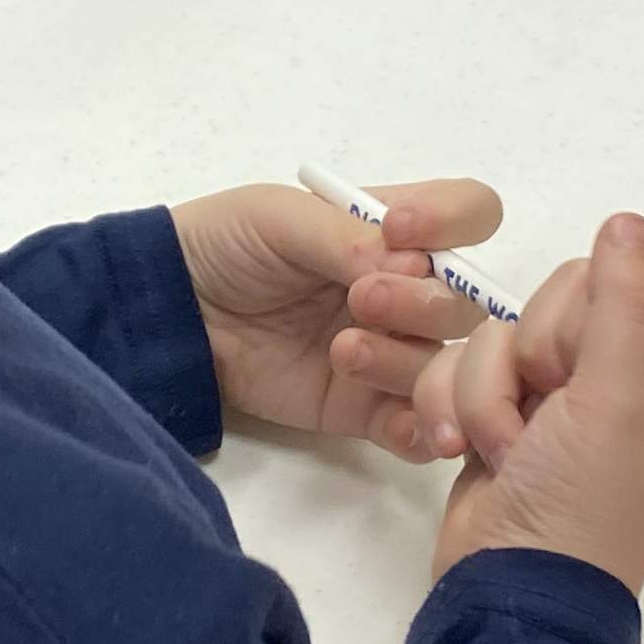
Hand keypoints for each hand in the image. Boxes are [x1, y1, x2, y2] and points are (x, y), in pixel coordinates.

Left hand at [172, 179, 501, 455]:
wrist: (172, 314)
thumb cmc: (226, 246)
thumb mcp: (277, 217)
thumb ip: (346, 236)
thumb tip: (412, 265)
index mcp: (395, 232)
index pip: (471, 214)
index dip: (456, 221)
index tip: (401, 230)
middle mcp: (406, 292)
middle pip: (468, 303)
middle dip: (425, 303)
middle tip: (361, 300)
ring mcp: (390, 352)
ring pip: (448, 367)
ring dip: (409, 362)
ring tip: (344, 354)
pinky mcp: (364, 410)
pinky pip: (419, 429)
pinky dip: (417, 427)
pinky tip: (387, 420)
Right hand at [410, 215, 643, 593]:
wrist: (509, 590)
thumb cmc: (580, 503)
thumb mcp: (617, 402)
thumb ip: (626, 304)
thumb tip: (629, 220)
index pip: (626, 283)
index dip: (584, 321)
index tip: (578, 379)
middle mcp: (625, 382)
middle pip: (557, 302)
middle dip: (529, 360)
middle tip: (543, 417)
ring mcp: (562, 402)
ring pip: (503, 335)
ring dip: (486, 392)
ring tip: (505, 451)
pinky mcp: (506, 417)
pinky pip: (468, 367)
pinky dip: (456, 407)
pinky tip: (466, 452)